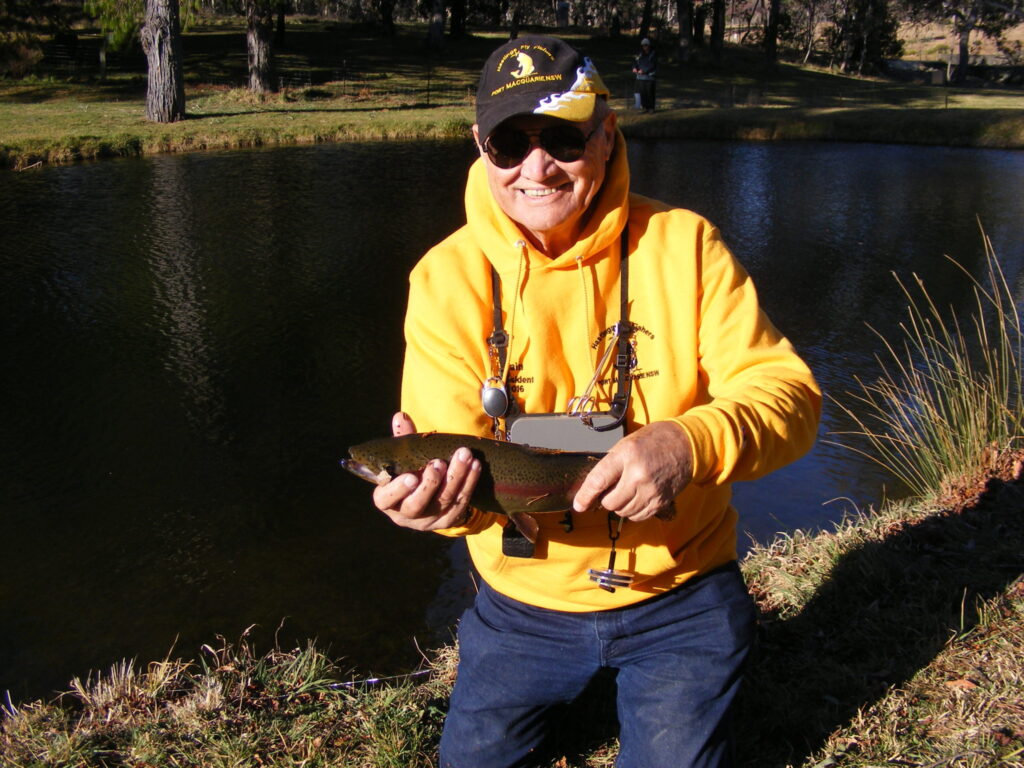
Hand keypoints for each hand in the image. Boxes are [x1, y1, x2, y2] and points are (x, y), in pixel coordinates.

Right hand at [372, 412, 481, 530]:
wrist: (429, 496)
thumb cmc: (410, 472)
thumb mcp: (404, 459)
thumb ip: (402, 440)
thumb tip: (401, 417)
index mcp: (387, 499)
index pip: (387, 498)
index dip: (398, 489)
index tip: (411, 476)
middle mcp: (406, 514)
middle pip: (418, 504)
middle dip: (430, 483)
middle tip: (439, 463)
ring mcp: (428, 520)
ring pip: (443, 501)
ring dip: (456, 477)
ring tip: (464, 456)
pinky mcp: (448, 520)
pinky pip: (461, 502)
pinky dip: (469, 483)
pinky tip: (475, 466)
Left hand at [572, 421, 692, 521]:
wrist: (686, 444)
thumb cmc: (652, 441)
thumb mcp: (626, 444)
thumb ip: (610, 465)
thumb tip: (592, 489)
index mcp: (626, 455)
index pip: (598, 481)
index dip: (585, 496)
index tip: (578, 505)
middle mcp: (638, 475)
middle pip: (610, 502)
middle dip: (605, 499)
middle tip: (611, 489)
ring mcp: (651, 490)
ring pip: (623, 512)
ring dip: (620, 506)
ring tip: (626, 491)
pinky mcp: (661, 501)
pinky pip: (639, 516)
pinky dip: (633, 511)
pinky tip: (637, 497)